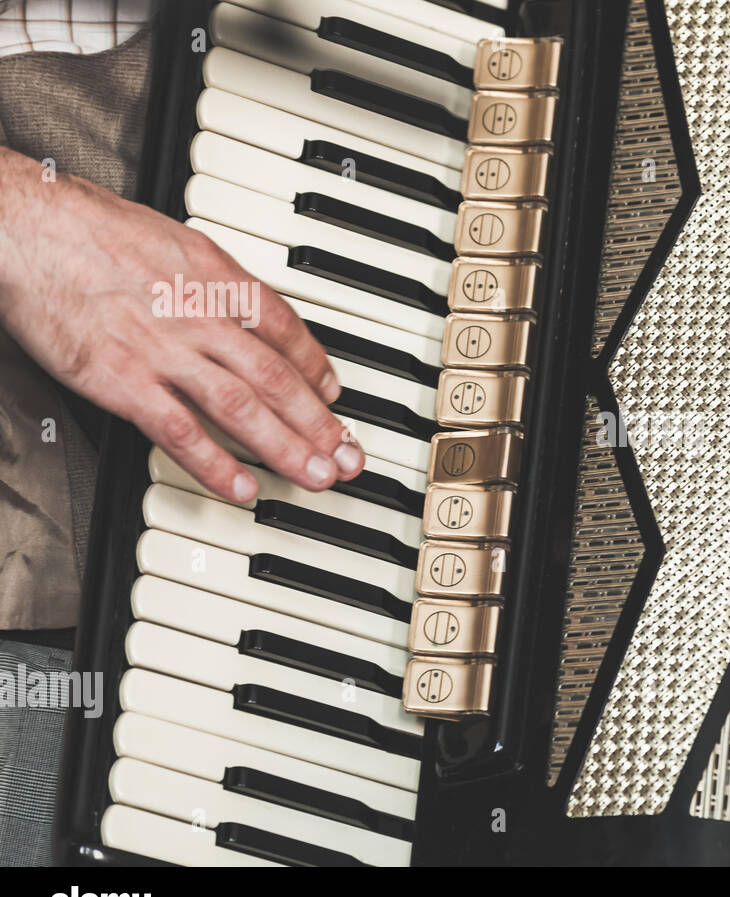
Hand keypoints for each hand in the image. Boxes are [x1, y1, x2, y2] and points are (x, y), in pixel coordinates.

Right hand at [0, 147, 363, 501]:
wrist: (25, 226)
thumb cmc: (88, 229)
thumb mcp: (171, 240)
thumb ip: (212, 279)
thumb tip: (245, 305)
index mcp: (216, 275)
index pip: (285, 328)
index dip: (316, 367)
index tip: (334, 396)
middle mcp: (201, 315)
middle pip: (277, 378)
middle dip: (320, 422)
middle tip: (348, 455)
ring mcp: (164, 350)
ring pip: (243, 408)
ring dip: (287, 448)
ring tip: (319, 477)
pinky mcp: (121, 380)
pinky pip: (180, 431)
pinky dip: (216, 464)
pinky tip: (244, 488)